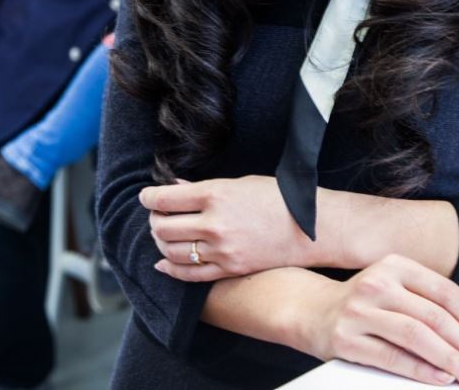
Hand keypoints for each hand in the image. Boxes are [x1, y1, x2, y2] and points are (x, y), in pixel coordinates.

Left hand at [143, 175, 314, 280]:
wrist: (312, 227)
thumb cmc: (280, 198)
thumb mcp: (241, 183)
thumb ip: (205, 189)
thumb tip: (174, 189)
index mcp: (217, 194)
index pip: (166, 199)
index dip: (149, 198)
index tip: (146, 197)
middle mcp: (215, 223)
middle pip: (164, 226)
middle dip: (154, 220)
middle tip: (156, 215)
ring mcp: (221, 250)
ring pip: (171, 251)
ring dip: (160, 243)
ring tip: (163, 235)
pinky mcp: (229, 269)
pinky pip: (189, 274)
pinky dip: (170, 269)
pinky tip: (163, 264)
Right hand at [293, 255, 458, 386]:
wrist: (308, 310)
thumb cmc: (361, 303)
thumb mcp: (393, 288)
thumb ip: (426, 302)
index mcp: (396, 266)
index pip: (447, 292)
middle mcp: (378, 283)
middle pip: (436, 316)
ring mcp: (360, 311)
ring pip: (417, 335)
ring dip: (451, 360)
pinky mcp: (345, 339)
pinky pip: (391, 356)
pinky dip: (420, 369)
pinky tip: (441, 379)